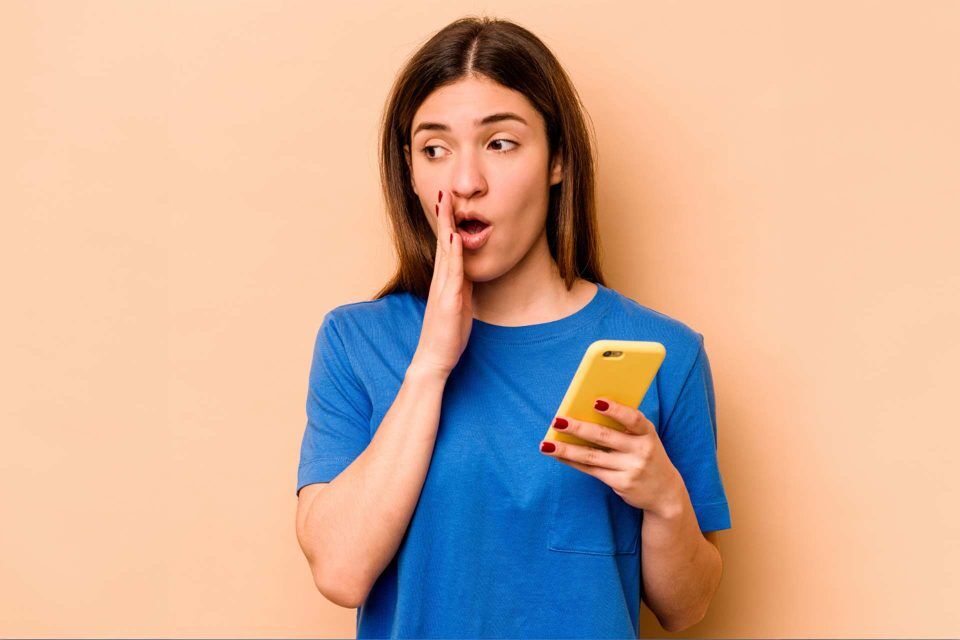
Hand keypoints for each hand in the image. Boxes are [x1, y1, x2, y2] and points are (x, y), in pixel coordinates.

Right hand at [409, 189, 473, 377]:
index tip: (448, 201)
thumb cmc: (447, 334)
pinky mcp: (447, 302)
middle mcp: (441, 280)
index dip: (448, 223)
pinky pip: (452, 274)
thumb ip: (461, 285)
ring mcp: (442, 290)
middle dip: (444, 216)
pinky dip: (454, 255)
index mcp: (445, 280)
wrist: (434, 359)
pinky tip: (455, 239)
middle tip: (444, 191)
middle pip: (443, 241)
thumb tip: (468, 271)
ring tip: (446, 205)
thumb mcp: (459, 304)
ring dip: (447, 228)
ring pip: (446, 252)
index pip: (447, 245)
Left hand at [539, 398, 683, 518]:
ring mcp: (631, 469)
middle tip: (557, 420)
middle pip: (604, 437)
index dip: (615, 410)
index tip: (596, 401)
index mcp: (648, 433)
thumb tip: (585, 410)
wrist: (665, 494)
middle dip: (578, 428)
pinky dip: (572, 461)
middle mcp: (641, 451)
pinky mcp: (620, 484)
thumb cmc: (647, 455)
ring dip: (567, 449)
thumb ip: (624, 427)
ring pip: (592, 456)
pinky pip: (591, 470)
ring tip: (546, 443)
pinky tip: (558, 454)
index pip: (633, 419)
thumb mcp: (644, 438)